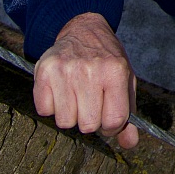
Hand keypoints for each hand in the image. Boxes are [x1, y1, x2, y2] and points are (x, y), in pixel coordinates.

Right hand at [33, 12, 138, 148]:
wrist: (84, 29)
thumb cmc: (107, 60)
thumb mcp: (125, 80)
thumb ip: (128, 113)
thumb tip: (129, 144)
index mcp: (115, 71)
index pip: (114, 121)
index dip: (110, 125)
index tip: (107, 114)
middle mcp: (91, 69)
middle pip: (88, 126)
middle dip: (89, 119)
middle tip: (90, 100)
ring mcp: (66, 69)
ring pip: (65, 122)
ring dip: (70, 113)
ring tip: (75, 93)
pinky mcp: (45, 70)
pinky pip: (44, 110)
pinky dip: (51, 105)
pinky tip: (60, 88)